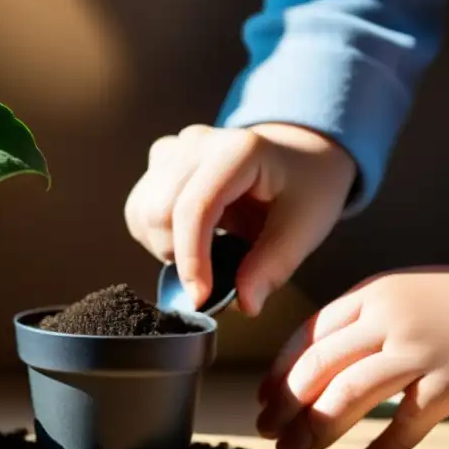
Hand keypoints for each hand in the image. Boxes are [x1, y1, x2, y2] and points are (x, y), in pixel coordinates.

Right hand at [124, 123, 354, 314]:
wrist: (299, 153)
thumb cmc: (307, 186)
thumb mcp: (306, 227)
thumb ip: (273, 266)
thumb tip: (243, 305)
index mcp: (238, 151)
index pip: (195, 209)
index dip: (191, 260)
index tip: (201, 300)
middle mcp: (197, 143)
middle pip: (158, 212)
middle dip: (180, 257)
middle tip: (218, 274)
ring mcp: (175, 149)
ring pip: (142, 212)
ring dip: (167, 246)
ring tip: (210, 248)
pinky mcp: (160, 162)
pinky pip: (140, 208)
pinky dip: (157, 235)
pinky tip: (192, 235)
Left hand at [257, 267, 448, 448]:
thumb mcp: (395, 295)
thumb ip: (355, 322)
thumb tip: (307, 364)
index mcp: (368, 297)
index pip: (308, 336)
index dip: (279, 371)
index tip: (262, 398)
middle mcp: (386, 322)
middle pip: (318, 367)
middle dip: (285, 404)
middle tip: (269, 431)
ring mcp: (417, 353)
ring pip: (349, 394)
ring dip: (317, 427)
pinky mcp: (447, 385)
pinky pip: (405, 423)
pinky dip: (383, 447)